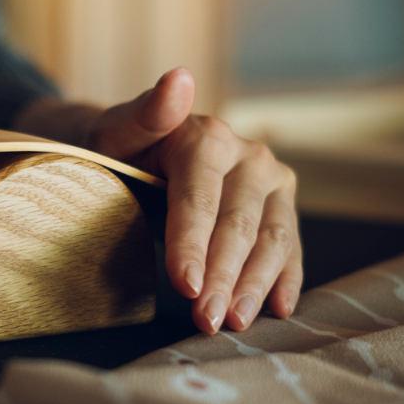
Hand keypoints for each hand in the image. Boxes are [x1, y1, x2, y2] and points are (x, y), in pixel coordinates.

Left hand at [85, 68, 301, 333]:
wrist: (133, 150)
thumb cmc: (116, 148)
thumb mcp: (115, 131)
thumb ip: (145, 113)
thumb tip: (178, 80)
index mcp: (207, 137)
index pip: (201, 200)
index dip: (193, 244)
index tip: (184, 284)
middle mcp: (248, 156)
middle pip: (238, 226)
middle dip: (222, 277)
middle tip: (206, 320)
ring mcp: (270, 182)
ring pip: (271, 240)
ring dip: (254, 286)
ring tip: (234, 323)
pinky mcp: (281, 206)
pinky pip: (288, 248)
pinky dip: (285, 280)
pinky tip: (278, 310)